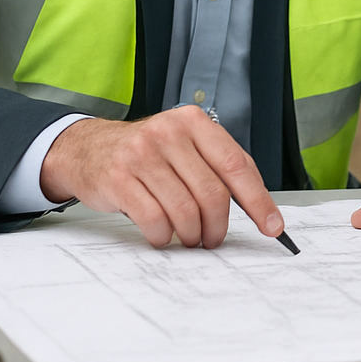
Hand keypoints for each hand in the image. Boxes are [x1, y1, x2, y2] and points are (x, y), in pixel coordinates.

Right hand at [40, 105, 284, 249]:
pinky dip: (164, 237)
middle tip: (213, 239)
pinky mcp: (119, 178)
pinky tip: (162, 234)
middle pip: (212, 194)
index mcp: (194, 122)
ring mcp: (142, 154)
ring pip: (185, 211)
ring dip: (192, 235)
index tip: (273, 227)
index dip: (258, 201)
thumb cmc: (147, 153)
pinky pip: (155, 220)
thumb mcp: (184, 145)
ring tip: (188, 237)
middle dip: (218, 227)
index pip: (236, 165)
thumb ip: (218, 166)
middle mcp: (169, 132)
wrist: (87, 148)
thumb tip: (260, 207)